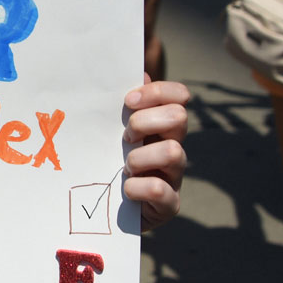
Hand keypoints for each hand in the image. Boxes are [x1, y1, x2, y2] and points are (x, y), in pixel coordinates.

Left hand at [122, 77, 189, 230]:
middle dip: (145, 122)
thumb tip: (139, 71)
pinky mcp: (168, 205)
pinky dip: (138, 187)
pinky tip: (125, 190)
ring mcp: (174, 176)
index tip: (128, 101)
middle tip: (125, 137)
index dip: (157, 92)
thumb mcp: (110, 131)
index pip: (179, 95)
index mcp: (160, 125)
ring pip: (174, 152)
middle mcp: (173, 147)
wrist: (103, 211)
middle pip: (179, 117)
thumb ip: (122, 105)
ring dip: (140, 157)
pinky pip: (161, 191)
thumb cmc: (107, 163)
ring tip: (125, 167)